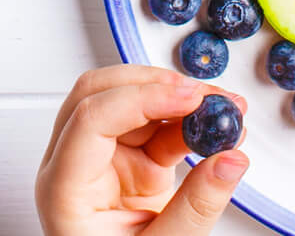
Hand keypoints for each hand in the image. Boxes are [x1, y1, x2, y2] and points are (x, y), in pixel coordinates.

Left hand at [36, 67, 248, 234]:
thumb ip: (195, 208)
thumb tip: (231, 159)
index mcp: (64, 190)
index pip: (91, 119)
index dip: (142, 98)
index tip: (190, 98)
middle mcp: (75, 167)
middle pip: (101, 95)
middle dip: (157, 86)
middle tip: (206, 96)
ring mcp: (101, 164)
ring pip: (130, 105)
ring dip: (178, 101)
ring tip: (224, 111)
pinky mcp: (130, 168)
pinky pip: (155, 130)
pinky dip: (188, 125)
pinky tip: (217, 131)